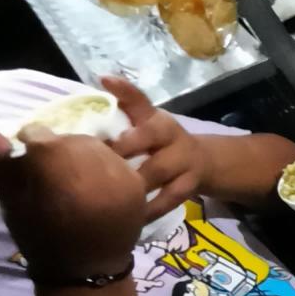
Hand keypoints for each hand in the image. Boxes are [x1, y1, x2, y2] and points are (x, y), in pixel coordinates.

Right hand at [0, 121, 144, 281]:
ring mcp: (121, 176)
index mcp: (56, 172)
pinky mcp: (138, 184)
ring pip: (95, 145)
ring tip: (71, 179)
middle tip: (50, 173)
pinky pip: (117, 159)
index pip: (39, 134)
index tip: (27, 163)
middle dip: (56, 150)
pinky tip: (93, 185)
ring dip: (80, 155)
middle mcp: (93, 169)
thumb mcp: (12, 199)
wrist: (85, 270)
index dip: (29, 144)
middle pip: (69, 138)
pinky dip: (103, 165)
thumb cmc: (40, 237)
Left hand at [103, 76, 205, 220]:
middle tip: (92, 162)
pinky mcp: (188, 188)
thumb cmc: (159, 141)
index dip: (124, 95)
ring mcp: (185, 164)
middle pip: (147, 138)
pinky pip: (165, 201)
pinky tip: (126, 216)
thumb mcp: (146, 120)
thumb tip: (101, 79)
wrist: (202, 163)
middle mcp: (174, 137)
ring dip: (131, 183)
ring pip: (156, 173)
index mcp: (158, 119)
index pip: (141, 104)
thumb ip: (124, 104)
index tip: (103, 92)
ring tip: (105, 192)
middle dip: (121, 151)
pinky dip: (146, 209)